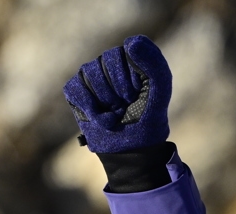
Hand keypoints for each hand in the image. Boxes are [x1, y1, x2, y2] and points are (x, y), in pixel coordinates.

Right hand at [63, 35, 170, 153]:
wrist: (132, 149)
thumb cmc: (147, 120)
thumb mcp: (160, 94)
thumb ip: (154, 66)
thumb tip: (131, 42)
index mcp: (132, 59)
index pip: (127, 51)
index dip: (135, 77)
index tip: (141, 94)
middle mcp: (109, 63)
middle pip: (107, 61)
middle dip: (121, 89)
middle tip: (128, 105)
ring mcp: (90, 76)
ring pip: (91, 74)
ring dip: (107, 101)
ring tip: (116, 112)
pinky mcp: (76, 91)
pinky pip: (77, 89)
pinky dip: (92, 109)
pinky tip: (103, 119)